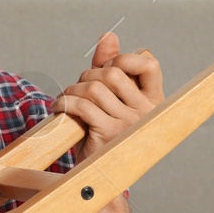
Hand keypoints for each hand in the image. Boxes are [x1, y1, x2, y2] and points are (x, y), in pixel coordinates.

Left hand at [52, 32, 164, 160]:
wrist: (98, 177)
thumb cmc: (104, 135)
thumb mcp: (110, 100)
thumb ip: (111, 67)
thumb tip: (109, 36)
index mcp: (154, 101)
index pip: (150, 64)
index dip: (125, 58)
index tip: (107, 68)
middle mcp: (146, 111)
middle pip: (113, 72)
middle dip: (88, 75)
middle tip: (77, 89)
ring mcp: (129, 123)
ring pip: (95, 88)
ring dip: (73, 90)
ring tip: (66, 99)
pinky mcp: (109, 133)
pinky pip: (82, 106)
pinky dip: (65, 103)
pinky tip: (59, 108)